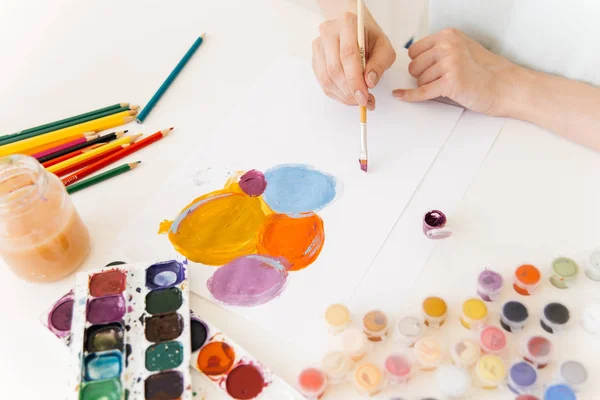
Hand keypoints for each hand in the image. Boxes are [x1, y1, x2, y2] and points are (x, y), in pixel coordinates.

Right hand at [312, 11, 395, 109]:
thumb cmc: (369, 38)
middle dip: (350, 91)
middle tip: (364, 101)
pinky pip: (323, 82)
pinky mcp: (315, 59)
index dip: (355, 79)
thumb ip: (380, 64)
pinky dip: (337, 94)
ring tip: (358, 100)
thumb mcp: (384, 47)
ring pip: (326, 78)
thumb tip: (369, 83)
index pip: (347, 54)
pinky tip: (349, 95)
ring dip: (343, 95)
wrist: (353, 30)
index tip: (364, 96)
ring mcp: (318, 46)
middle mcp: (328, 32)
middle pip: (335, 69)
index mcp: (347, 23)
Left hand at [393, 28, 517, 115]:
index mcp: (449, 35)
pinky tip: (401, 96)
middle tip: (441, 80)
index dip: (419, 63)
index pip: (414, 51)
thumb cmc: (485, 71)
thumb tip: (413, 59)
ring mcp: (450, 63)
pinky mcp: (451, 82)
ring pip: (419, 80)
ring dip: (430, 87)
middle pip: (414, 66)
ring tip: (449, 86)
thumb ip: (440, 50)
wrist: (505, 86)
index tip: (427, 69)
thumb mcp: (462, 49)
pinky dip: (410, 96)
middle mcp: (448, 46)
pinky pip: (422, 92)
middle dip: (423, 76)